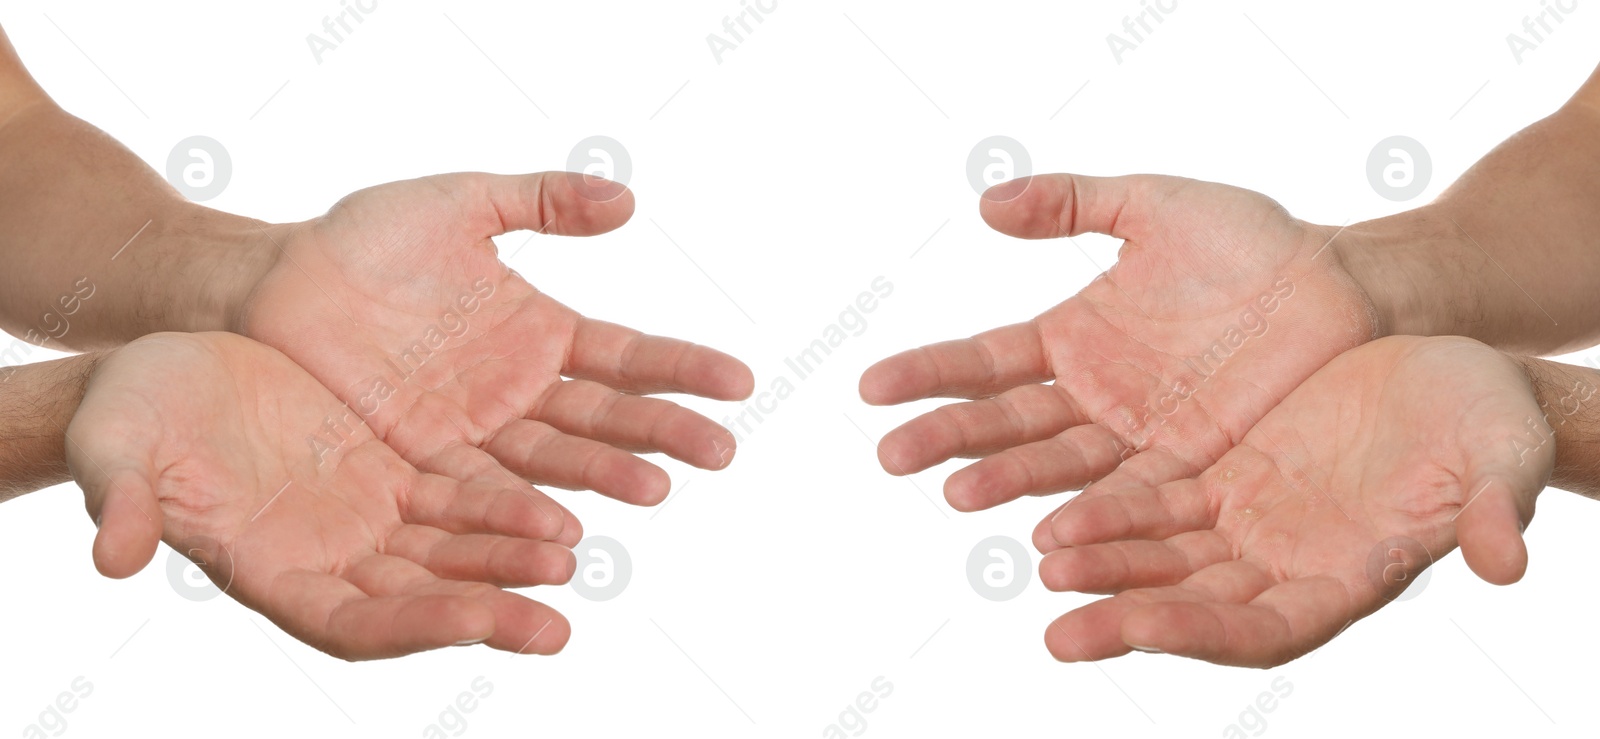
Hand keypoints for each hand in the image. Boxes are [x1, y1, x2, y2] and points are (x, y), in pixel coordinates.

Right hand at [67, 332, 580, 659]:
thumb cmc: (130, 415)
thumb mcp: (118, 450)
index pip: (353, 624)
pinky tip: (558, 503)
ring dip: (509, 553)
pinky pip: (460, 492)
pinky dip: (504, 500)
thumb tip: (112, 557)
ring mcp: (368, 518)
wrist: (170, 368)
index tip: (480, 621)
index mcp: (269, 573)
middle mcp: (332, 560)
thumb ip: (125, 503)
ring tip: (572, 552)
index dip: (417, 626)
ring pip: (452, 547)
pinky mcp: (393, 473)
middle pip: (422, 599)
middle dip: (486, 607)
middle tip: (554, 619)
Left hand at [239, 172, 752, 504]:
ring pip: (554, 463)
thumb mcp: (457, 206)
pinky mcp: (424, 467)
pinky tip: (564, 528)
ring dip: (605, 478)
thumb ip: (540, 203)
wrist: (267, 288)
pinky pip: (482, 492)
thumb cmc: (360, 243)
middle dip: (664, 433)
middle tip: (720, 453)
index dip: (681, 368)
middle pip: (605, 418)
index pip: (627, 355)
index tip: (739, 381)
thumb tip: (629, 199)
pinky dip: (524, 513)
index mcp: (539, 334)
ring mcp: (476, 435)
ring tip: (654, 491)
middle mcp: (519, 393)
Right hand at [860, 174, 1377, 510]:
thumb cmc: (1257, 246)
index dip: (931, 373)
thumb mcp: (1157, 207)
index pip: (985, 361)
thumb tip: (986, 202)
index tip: (872, 387)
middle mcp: (1094, 399)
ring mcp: (1138, 442)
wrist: (1351, 293)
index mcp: (1074, 339)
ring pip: (1059, 468)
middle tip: (892, 456)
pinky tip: (1049, 534)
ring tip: (958, 495)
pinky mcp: (1191, 474)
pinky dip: (1090, 519)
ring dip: (1008, 483)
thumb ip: (1074, 204)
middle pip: (1007, 423)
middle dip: (949, 438)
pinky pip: (1132, 500)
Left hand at [1034, 336, 1552, 666]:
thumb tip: (1504, 565)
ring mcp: (1249, 523)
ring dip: (1105, 560)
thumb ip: (1491, 511)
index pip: (1265, 630)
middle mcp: (1285, 565)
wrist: (1452, 368)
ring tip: (1042, 559)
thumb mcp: (1500, 458)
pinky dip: (1110, 506)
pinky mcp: (1224, 476)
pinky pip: (1155, 497)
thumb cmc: (1490, 419)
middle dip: (1129, 616)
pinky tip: (1056, 512)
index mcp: (1351, 578)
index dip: (1200, 632)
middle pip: (1195, 606)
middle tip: (1060, 628)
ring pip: (1163, 554)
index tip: (1136, 628)